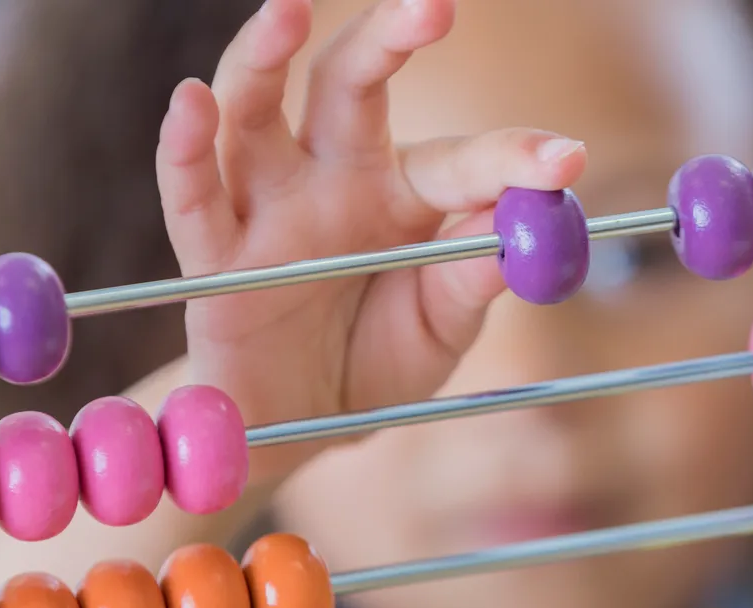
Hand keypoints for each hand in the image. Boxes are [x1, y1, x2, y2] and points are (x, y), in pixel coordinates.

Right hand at [154, 0, 586, 474]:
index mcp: (406, 197)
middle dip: (385, 42)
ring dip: (265, 60)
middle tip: (431, 5)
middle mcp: (335, 182)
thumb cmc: (384, 359)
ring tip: (289, 11)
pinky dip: (186, 149)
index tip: (566, 159)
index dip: (511, 159)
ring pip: (256, 116)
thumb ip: (469, 282)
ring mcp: (271, 210)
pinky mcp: (214, 255)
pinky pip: (195, 195)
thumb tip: (514, 234)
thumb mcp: (443, 329)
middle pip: (349, 89)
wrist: (311, 422)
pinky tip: (193, 102)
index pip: (458, 162)